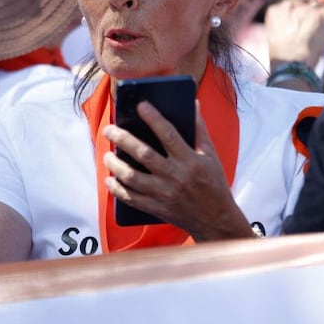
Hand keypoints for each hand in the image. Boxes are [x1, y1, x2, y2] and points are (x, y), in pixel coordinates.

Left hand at [103, 100, 251, 240]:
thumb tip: (193, 104)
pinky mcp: (157, 208)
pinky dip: (117, 190)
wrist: (216, 219)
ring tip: (107, 155)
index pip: (168, 134)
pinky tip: (109, 180)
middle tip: (109, 130)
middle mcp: (175, 176)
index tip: (140, 105)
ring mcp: (164, 194)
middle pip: (144, 154)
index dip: (154, 118)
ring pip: (133, 177)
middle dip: (123, 139)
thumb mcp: (210, 155)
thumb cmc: (214, 183)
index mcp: (190, 160)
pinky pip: (132, 199)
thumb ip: (199, 130)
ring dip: (116, 165)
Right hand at [265, 0, 323, 66]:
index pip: (292, 2)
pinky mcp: (320, 14)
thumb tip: (297, 22)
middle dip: (311, 10)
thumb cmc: (282, 55)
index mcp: (275, 10)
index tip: (304, 20)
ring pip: (320, 4)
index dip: (300, 11)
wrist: (291, 63)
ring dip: (322, 14)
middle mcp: (289, 5)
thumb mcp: (274, 33)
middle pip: (306, 0)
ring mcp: (306, 8)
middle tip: (315, 23)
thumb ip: (284, 21)